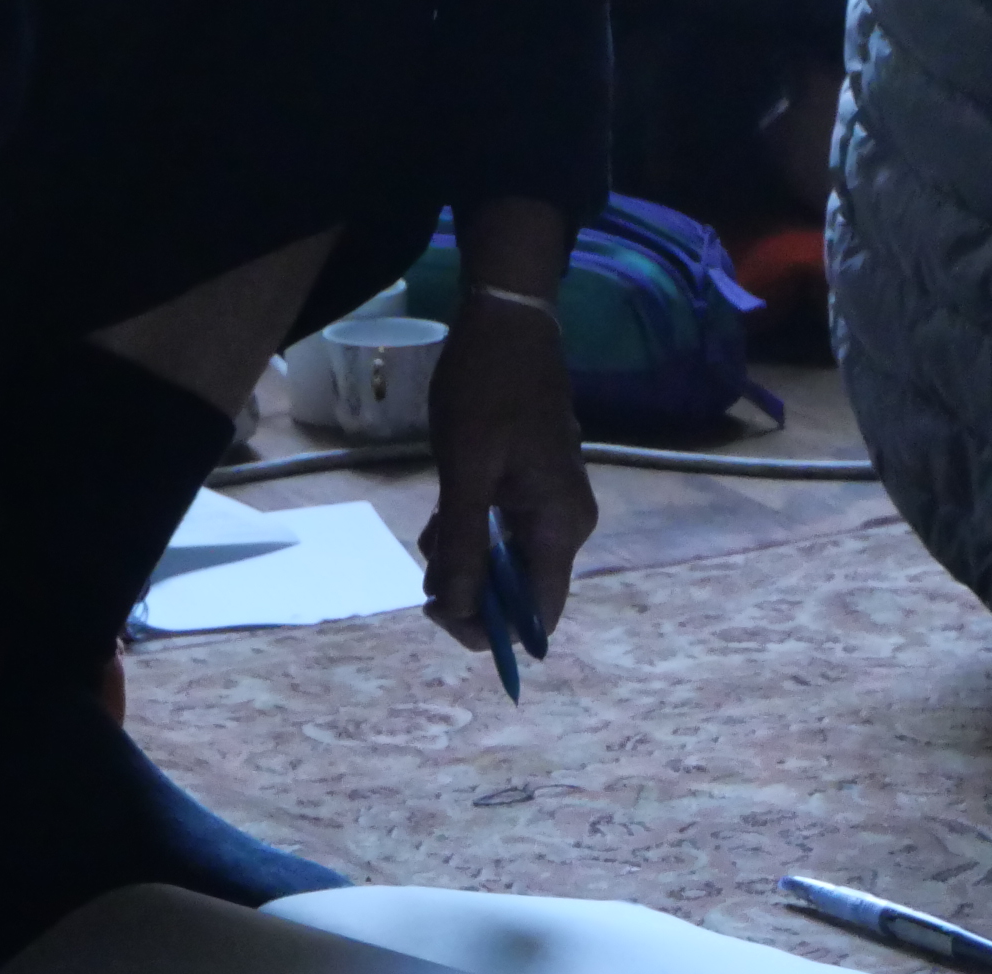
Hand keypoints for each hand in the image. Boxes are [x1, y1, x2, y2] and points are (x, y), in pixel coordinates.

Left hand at [419, 197, 597, 651]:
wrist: (509, 323)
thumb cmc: (488, 390)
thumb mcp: (466, 471)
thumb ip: (463, 544)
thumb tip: (457, 609)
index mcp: (560, 527)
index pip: (540, 612)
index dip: (496, 631)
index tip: (443, 618)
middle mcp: (566, 526)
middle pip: (524, 593)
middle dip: (473, 594)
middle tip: (426, 576)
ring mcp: (552, 507)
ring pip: (509, 565)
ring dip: (466, 564)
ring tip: (430, 538)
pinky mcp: (534, 490)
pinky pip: (504, 535)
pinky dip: (470, 537)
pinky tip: (441, 520)